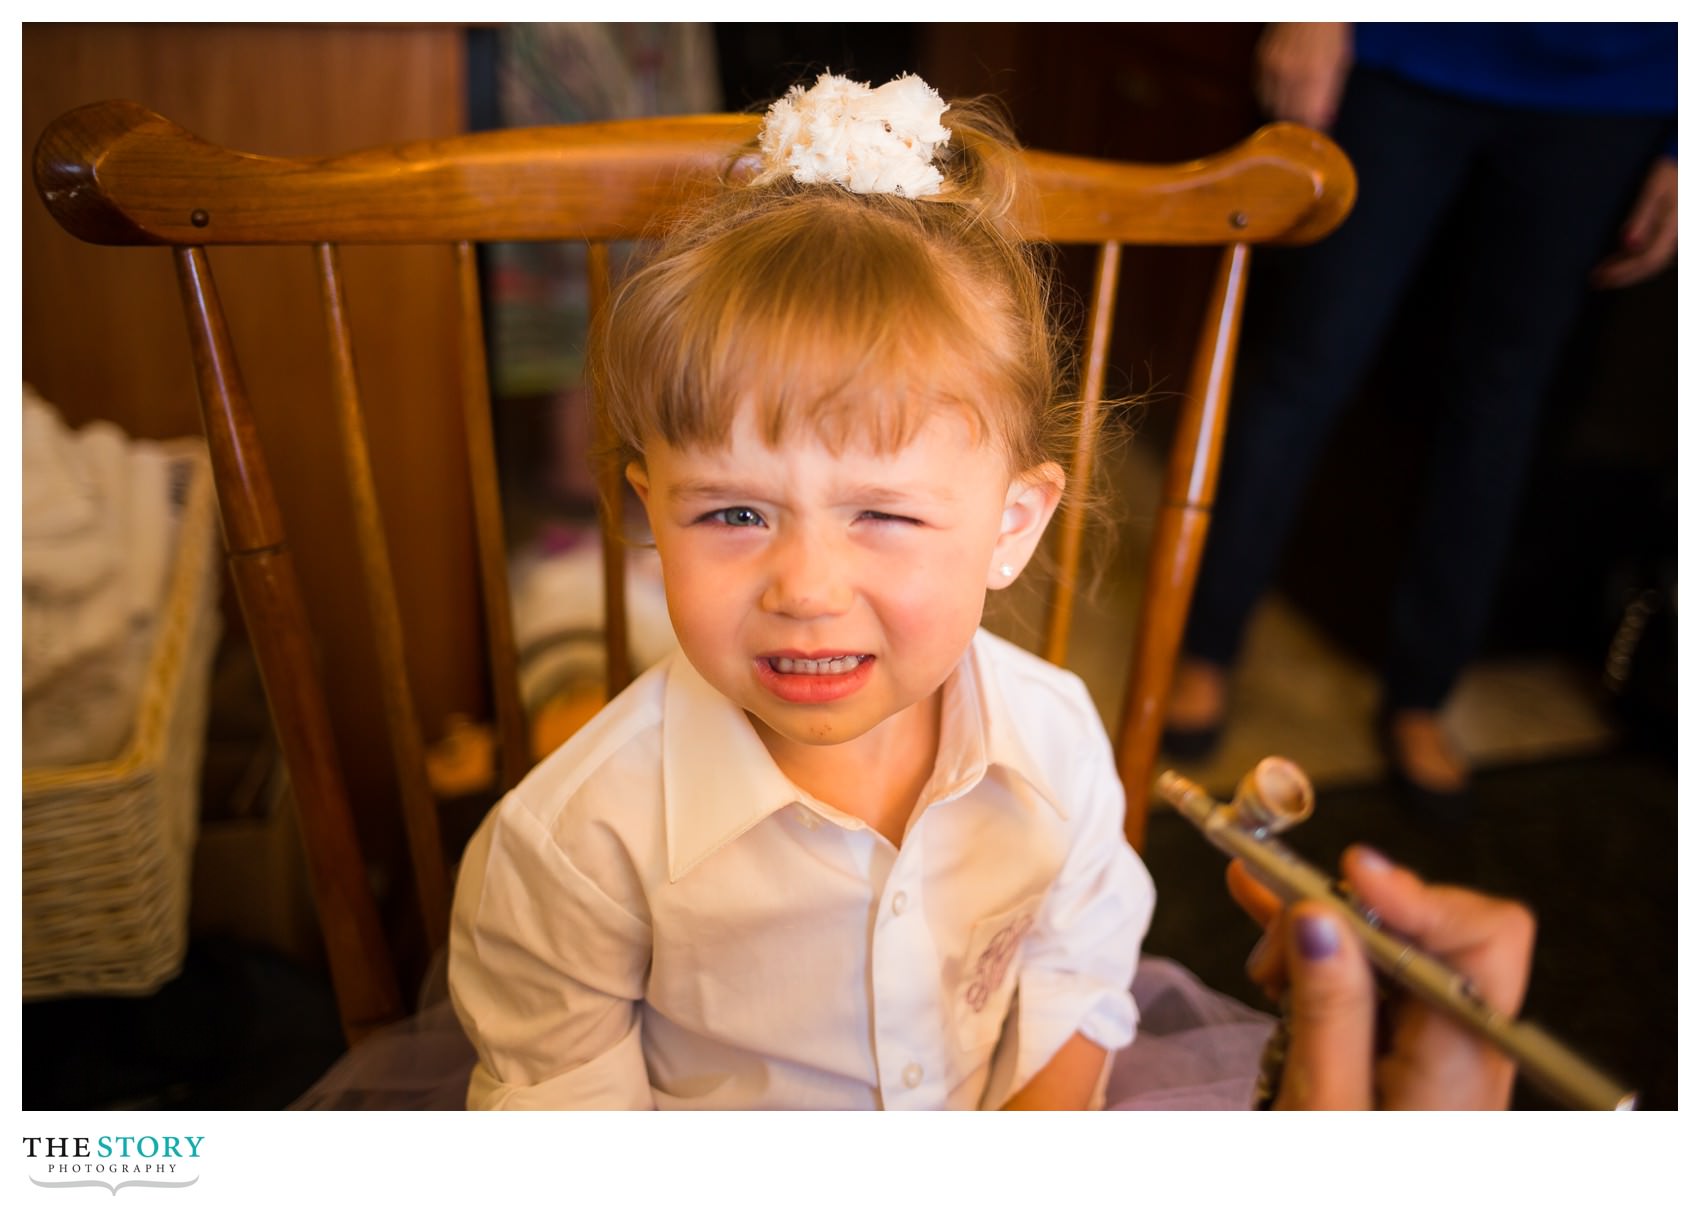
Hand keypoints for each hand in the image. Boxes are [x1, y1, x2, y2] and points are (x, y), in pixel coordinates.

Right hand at [1229, 846, 1534, 1108]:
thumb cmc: (1342, 1185)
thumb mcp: (1320, 1109)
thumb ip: (1327, 1011)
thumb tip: (1320, 916)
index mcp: (1462, 1061)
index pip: (1483, 939)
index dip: (1419, 894)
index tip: (1350, 875)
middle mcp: (1463, 1040)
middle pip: (1430, 927)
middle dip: (1348, 913)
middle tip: (1280, 938)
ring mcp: (1434, 1038)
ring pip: (1389, 940)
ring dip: (1321, 933)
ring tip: (1266, 968)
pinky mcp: (1401, 1040)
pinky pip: (1367, 968)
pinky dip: (1318, 941)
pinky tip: (1263, 911)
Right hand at [1254, 22, 1353, 129]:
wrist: (1308, 7)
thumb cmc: (1330, 32)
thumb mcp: (1341, 61)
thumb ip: (1331, 94)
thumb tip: (1324, 122)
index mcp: (1315, 74)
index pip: (1309, 118)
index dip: (1312, 131)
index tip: (1315, 137)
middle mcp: (1290, 73)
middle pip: (1288, 117)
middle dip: (1297, 125)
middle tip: (1305, 126)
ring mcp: (1272, 68)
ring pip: (1271, 108)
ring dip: (1282, 113)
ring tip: (1293, 110)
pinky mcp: (1260, 63)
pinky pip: (1260, 94)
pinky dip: (1270, 100)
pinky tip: (1281, 95)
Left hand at [1593, 157, 1677, 288]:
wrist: (1688, 162)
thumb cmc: (1671, 171)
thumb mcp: (1654, 189)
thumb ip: (1641, 216)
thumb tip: (1628, 245)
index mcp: (1674, 226)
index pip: (1648, 259)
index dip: (1624, 272)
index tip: (1600, 276)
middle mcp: (1678, 235)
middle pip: (1650, 265)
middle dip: (1622, 276)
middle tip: (1596, 281)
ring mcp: (1676, 235)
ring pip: (1651, 261)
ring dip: (1626, 270)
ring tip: (1602, 275)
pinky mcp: (1670, 232)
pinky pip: (1653, 252)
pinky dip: (1633, 260)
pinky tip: (1616, 261)